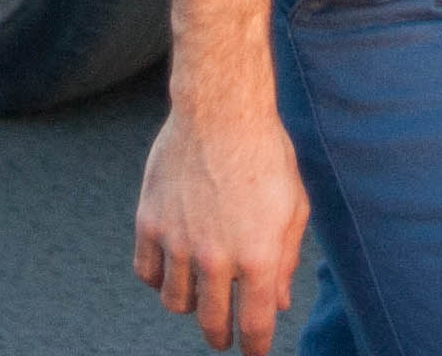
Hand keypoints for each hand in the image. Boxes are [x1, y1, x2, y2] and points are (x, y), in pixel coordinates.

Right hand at [133, 97, 312, 355]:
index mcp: (258, 257)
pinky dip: (160, 277)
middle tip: (223, 334)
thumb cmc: (266, 153)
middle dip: (221, 335)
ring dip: (190, 304)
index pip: (254, 325)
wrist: (221, 110)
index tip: (253, 352)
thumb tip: (277, 303)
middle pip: (211, 323)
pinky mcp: (150, 223)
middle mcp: (216, 258)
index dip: (254, 347)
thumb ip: (286, 260)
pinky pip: (148, 272)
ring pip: (176, 302)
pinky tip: (173, 266)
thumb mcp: (293, 207)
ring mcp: (178, 242)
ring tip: (199, 292)